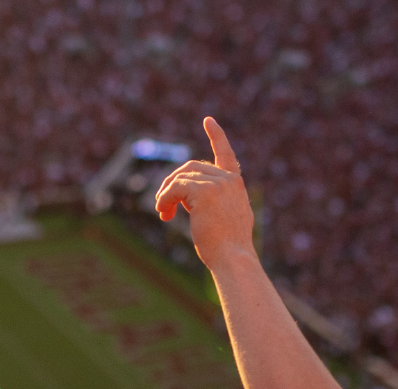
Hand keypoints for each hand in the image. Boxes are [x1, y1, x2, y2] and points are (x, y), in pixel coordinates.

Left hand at [154, 117, 254, 265]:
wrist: (233, 259)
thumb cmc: (226, 249)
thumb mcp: (222, 219)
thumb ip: (209, 201)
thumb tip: (184, 198)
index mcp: (236, 186)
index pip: (226, 155)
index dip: (217, 136)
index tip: (208, 120)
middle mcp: (229, 181)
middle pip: (192, 167)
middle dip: (173, 182)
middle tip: (161, 204)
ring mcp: (219, 184)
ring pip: (182, 176)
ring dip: (166, 193)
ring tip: (161, 211)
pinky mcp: (204, 191)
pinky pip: (175, 187)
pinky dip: (165, 198)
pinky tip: (163, 212)